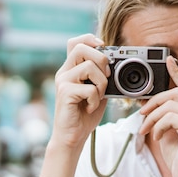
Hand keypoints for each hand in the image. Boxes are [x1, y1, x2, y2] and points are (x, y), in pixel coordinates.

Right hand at [50, 34, 110, 149]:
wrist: (72, 136)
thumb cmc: (84, 115)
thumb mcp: (98, 91)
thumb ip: (102, 77)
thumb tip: (115, 64)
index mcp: (71, 69)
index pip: (75, 42)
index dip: (90, 39)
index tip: (103, 48)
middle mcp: (64, 72)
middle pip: (81, 48)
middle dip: (101, 59)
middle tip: (106, 77)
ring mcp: (63, 82)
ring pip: (88, 67)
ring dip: (101, 83)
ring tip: (97, 97)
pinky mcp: (65, 93)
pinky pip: (89, 88)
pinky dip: (95, 99)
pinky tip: (89, 107)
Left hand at [138, 56, 177, 176]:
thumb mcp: (169, 132)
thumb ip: (165, 117)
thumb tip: (149, 104)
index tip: (169, 60)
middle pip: (175, 92)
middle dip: (154, 101)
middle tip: (142, 114)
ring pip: (169, 104)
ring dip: (152, 117)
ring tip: (147, 130)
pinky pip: (169, 116)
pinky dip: (157, 126)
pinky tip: (156, 137)